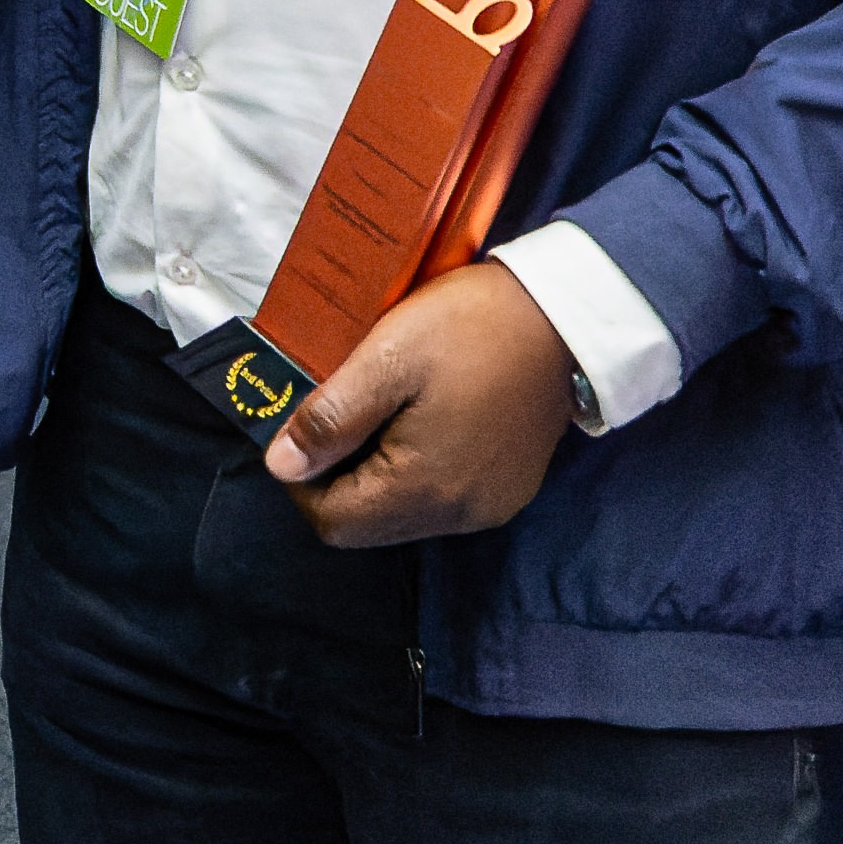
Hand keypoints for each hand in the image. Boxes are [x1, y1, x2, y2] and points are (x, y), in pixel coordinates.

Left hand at [265, 259, 579, 544]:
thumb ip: (330, 419)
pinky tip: (414, 425)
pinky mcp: (508, 490)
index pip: (334, 523)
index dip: (300, 484)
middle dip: (335, 482)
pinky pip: (442, 503)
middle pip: (367, 526)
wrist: (562, 317)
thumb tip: (280, 466)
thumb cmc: (469, 329)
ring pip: (403, 517)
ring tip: (372, 415)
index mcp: (424, 487)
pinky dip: (413, 476)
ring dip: (373, 479)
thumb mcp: (385, 360)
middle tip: (331, 420)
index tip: (298, 433)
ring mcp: (489, 506)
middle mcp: (460, 514)